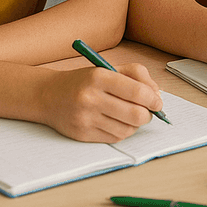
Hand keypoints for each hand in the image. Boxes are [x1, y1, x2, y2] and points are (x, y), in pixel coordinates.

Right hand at [42, 63, 163, 142]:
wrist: (48, 95)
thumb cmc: (84, 81)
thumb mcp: (108, 68)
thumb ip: (136, 75)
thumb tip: (157, 94)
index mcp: (99, 77)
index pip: (137, 91)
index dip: (153, 99)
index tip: (158, 102)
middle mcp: (90, 98)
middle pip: (135, 114)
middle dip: (148, 115)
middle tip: (149, 112)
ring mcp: (85, 118)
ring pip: (127, 129)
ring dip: (136, 125)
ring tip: (133, 116)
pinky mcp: (81, 134)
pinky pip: (114, 138)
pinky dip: (123, 132)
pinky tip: (119, 123)